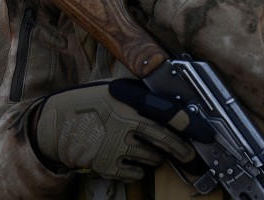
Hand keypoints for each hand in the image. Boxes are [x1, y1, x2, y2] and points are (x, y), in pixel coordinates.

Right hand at [33, 81, 196, 179]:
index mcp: (130, 101)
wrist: (58, 123)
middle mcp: (125, 123)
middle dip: (183, 151)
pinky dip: (138, 168)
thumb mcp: (115, 89)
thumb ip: (140, 96)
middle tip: (191, 156)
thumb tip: (171, 103)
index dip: (190, 125)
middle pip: (165, 141)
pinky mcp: (107, 164)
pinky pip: (135, 173)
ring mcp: (116, 145)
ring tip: (142, 147)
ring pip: (152, 158)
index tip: (205, 133)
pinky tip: (129, 158)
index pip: (169, 114)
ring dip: (154, 156)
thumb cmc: (90, 102)